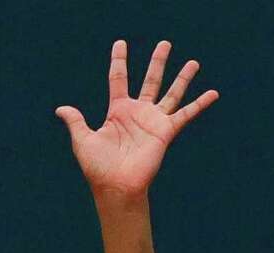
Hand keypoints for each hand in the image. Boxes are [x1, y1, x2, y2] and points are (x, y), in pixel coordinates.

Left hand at [57, 40, 218, 199]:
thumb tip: (60, 109)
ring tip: (193, 62)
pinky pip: (185, 115)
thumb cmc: (98, 168)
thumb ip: (75, 121)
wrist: (116, 187)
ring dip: (182, 78)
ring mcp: (153, 121)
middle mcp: (138, 113)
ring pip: (171, 93)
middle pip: (150, 80)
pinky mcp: (165, 132)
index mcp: (118, 111)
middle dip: (157, 62)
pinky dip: (200, 104)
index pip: (118, 79)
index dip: (119, 61)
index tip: (120, 43)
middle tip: (165, 44)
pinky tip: (213, 93)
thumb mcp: (83, 140)